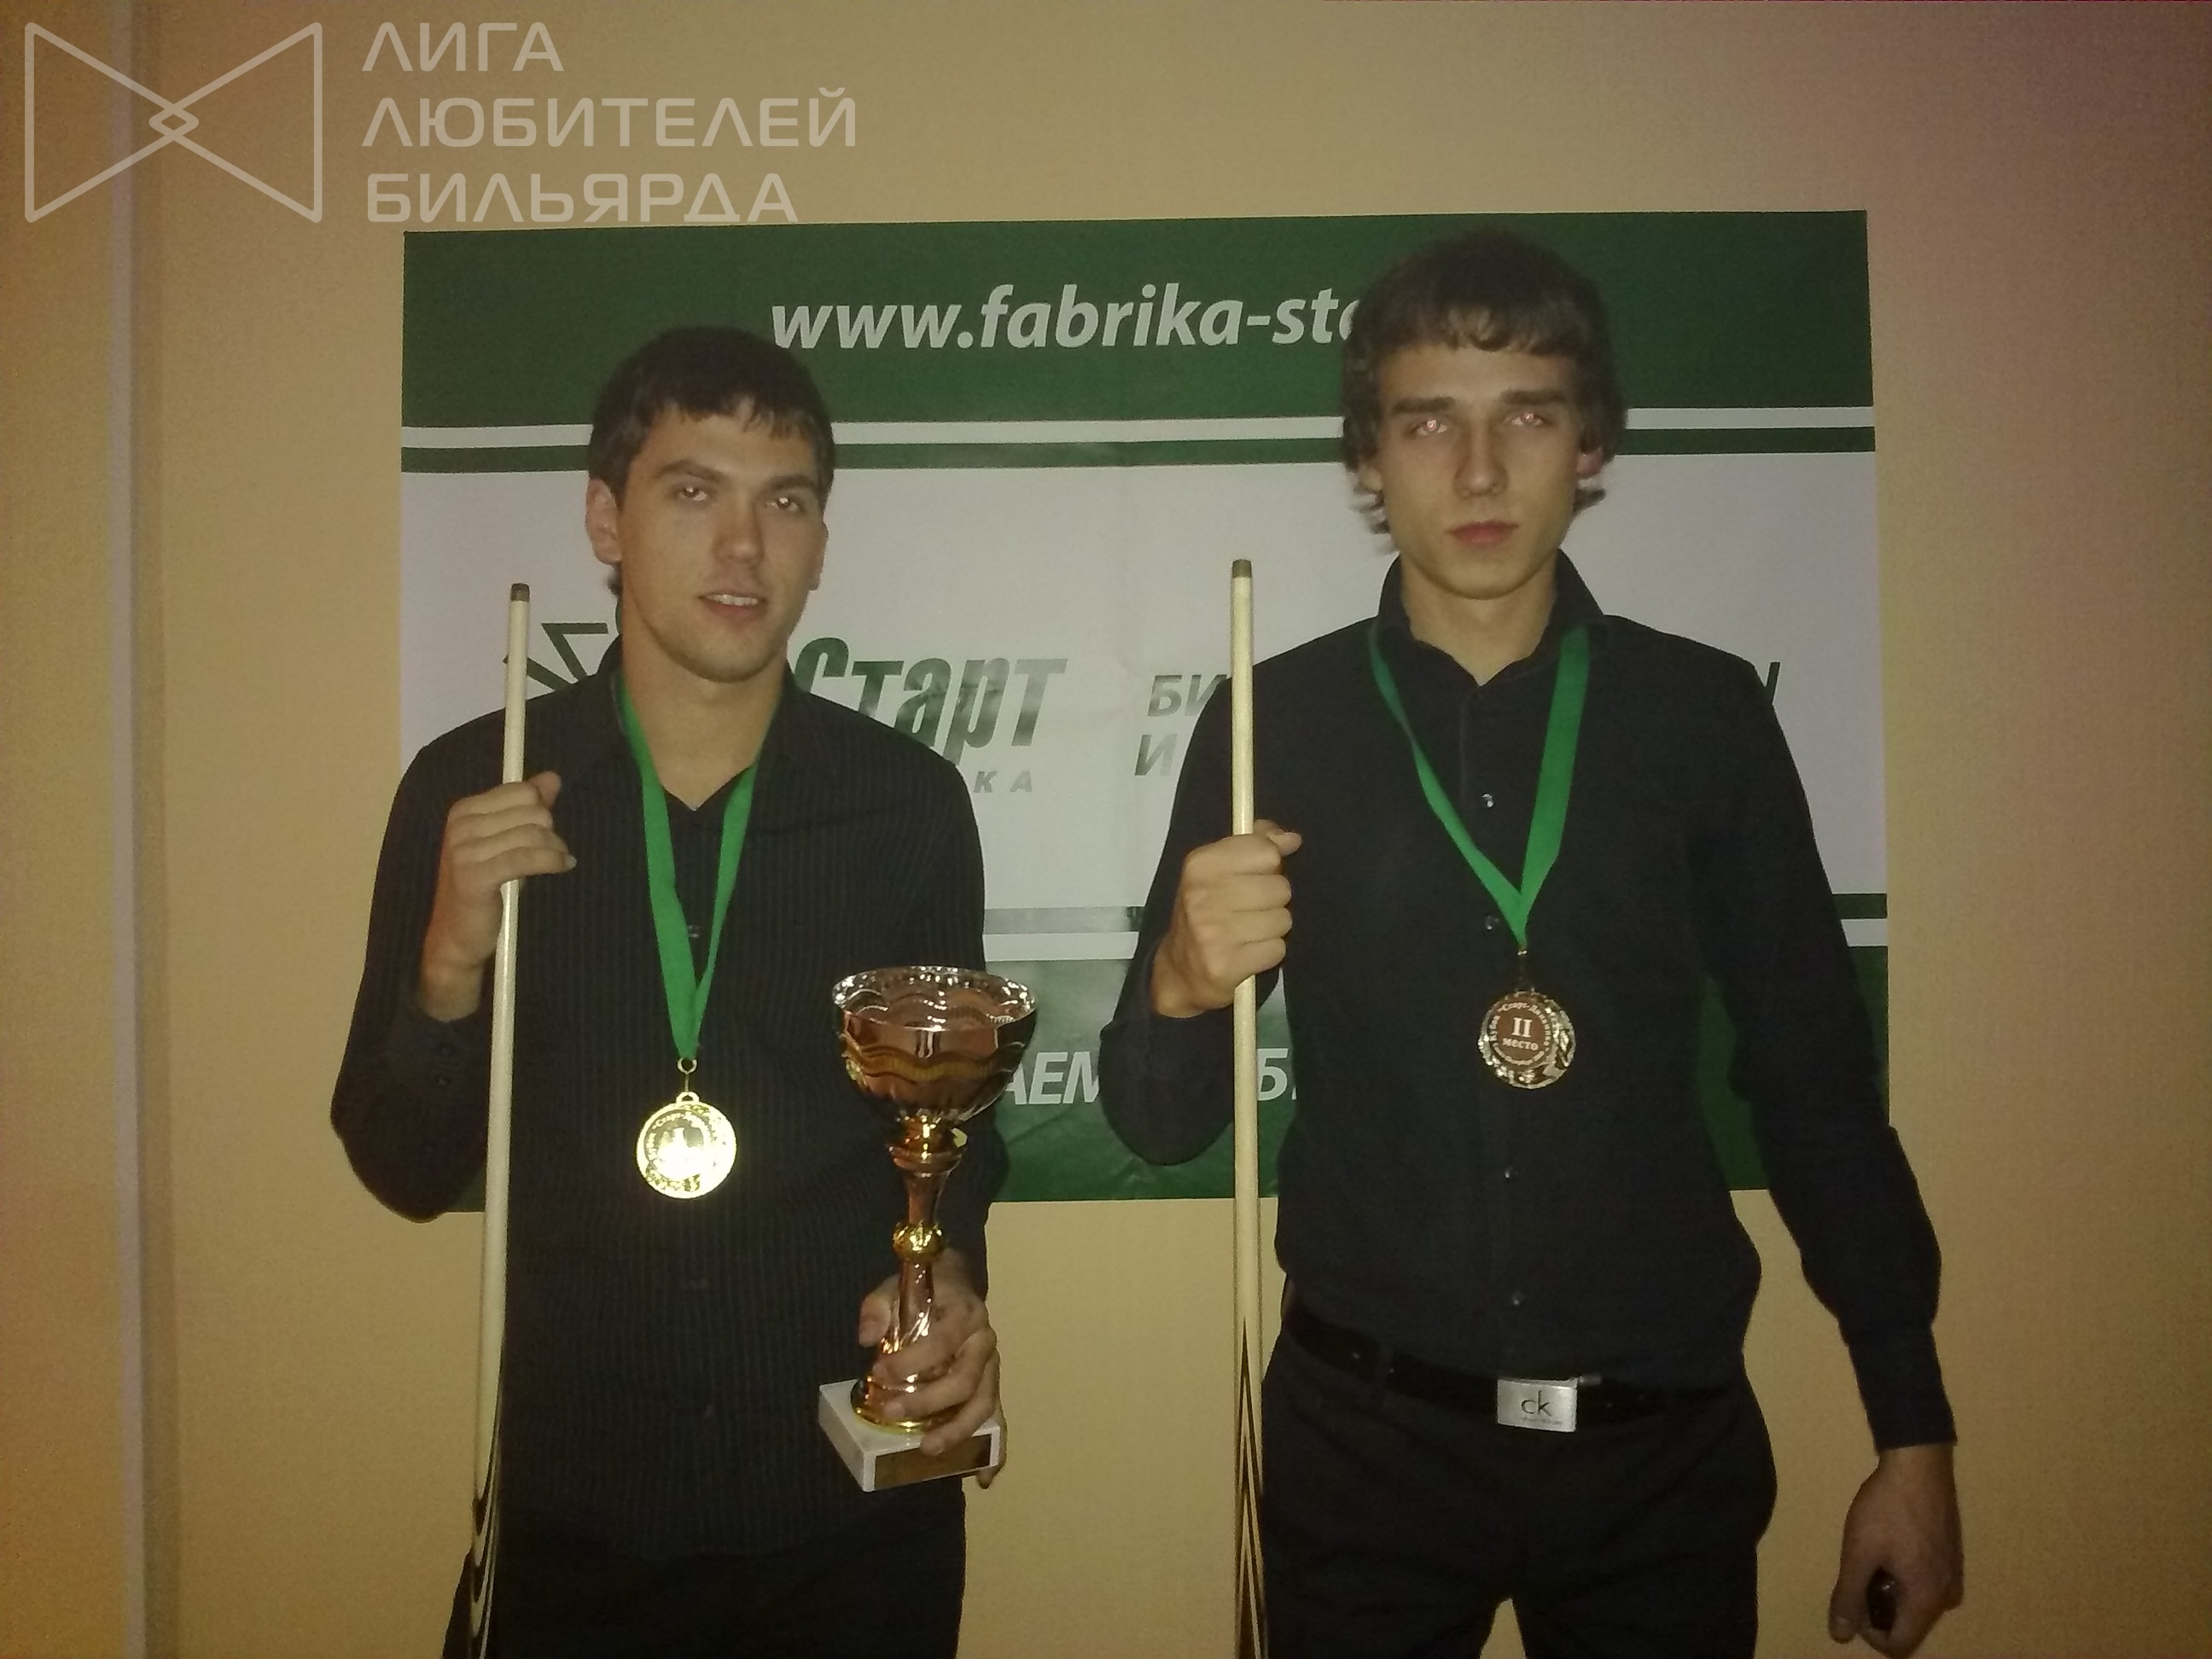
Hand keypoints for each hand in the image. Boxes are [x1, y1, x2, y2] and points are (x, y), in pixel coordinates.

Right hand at [417, 773, 572, 1020]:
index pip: (520, 791)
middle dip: (550, 830)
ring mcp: (464, 851)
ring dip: (555, 848)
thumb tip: (552, 778)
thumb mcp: (502, 841)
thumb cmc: (482, 887)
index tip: (547, 828)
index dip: (541, 807)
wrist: (455, 936)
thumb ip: (526, 807)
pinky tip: (564, 866)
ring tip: (560, 859)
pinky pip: (527, 858)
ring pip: (532, 834)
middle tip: (554, 850)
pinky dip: (552, 861)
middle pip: (531, 811)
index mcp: (463, 810)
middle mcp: (460, 825)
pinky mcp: (475, 876)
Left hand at [856, 1250, 1002, 1484]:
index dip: (910, 1361)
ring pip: (984, 1404)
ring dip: (958, 1430)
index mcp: (964, 1314)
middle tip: (891, 1414)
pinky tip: (984, 1478)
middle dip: (927, 1402)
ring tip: (928, 1449)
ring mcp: (992, 1366)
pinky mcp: (992, 1386)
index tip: (878, 1373)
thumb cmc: (925, 1289)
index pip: (941, 1342)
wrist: (955, 1283)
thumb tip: (866, 1338)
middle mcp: (984, 1342)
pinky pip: (998, 1420)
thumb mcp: (895, 1287)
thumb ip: (878, 1307)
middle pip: (965, 1380)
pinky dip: (995, 1450)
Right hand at [1149, 820, 1302, 1017]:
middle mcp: (1203, 895)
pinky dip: (1268, 952)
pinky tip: (1248, 952)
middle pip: (1280, 887)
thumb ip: (1256, 845)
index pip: (1266, 851)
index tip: (1253, 876)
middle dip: (1273, 900)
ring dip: (1273, 928)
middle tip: (1249, 910)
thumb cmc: (1206, 911)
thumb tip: (1291, 839)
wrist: (1181, 970)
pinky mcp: (1225, 964)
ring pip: (1283, 919)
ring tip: (1249, 932)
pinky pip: (1277, 949)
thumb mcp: (1219, 869)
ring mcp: (1213, 932)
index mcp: (1201, 864)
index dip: (1269, 865)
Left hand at [1828, 1442, 1962, 1655]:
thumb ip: (1848, 1596)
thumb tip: (1840, 1634)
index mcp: (1927, 1600)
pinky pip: (1927, 1583)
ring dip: (1892, 1592)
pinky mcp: (1952, 1554)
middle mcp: (1948, 1594)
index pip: (1900, 1644)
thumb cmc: (1887, 1510)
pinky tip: (1889, 1548)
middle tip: (1857, 1577)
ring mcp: (1954, 1573)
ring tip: (1871, 1560)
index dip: (1870, 1634)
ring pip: (1918, 1603)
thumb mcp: (1858, 1554)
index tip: (1851, 1605)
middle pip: (1910, 1624)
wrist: (1919, 1464)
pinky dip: (1906, 1577)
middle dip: (1879, 1610)